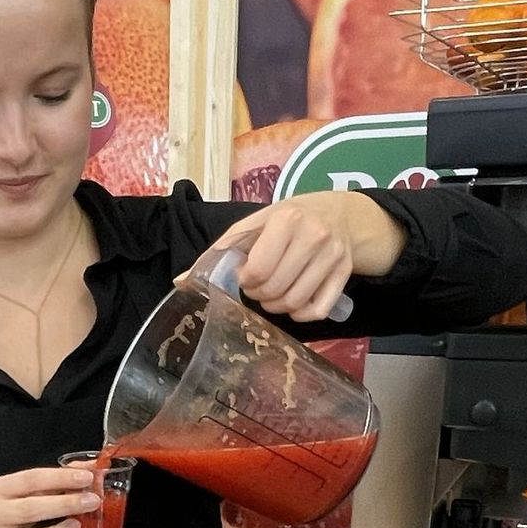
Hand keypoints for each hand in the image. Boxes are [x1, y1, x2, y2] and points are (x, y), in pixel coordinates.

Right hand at [0, 465, 97, 527]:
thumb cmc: (6, 509)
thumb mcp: (22, 490)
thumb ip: (54, 480)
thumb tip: (88, 470)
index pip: (31, 479)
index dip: (60, 478)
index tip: (87, 478)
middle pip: (31, 509)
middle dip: (65, 504)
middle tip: (92, 501)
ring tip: (80, 524)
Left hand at [198, 191, 405, 324]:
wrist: (341, 214)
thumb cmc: (290, 219)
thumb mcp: (255, 224)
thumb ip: (220, 252)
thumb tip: (181, 282)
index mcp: (286, 219)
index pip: (258, 270)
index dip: (245, 281)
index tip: (245, 276)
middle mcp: (314, 236)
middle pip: (275, 290)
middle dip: (259, 295)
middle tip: (258, 287)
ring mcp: (333, 256)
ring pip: (295, 303)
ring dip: (276, 306)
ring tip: (273, 293)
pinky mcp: (345, 275)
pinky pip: (318, 310)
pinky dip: (301, 314)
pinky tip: (295, 302)